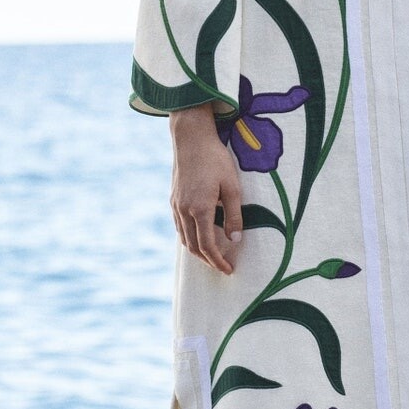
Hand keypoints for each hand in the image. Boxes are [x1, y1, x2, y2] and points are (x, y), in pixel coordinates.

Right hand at [170, 104, 244, 273]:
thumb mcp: (233, 187)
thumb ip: (234, 216)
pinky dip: (189, 238)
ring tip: (212, 256)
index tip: (229, 270)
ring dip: (197, 251)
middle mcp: (184, 210)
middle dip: (208, 261)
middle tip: (222, 267)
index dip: (218, 261)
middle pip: (193, 247)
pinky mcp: (173, 199)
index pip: (207, 246)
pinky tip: (199, 236)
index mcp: (200, 209)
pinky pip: (179, 226)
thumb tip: (235, 241)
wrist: (192, 139)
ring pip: (184, 238)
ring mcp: (176, 205)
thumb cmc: (216, 160)